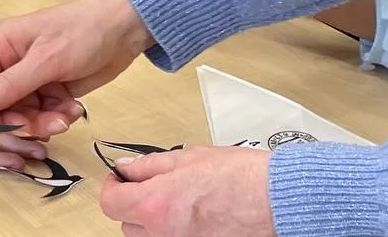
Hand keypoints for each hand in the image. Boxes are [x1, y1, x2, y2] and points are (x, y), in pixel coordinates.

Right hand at [0, 0, 153, 119]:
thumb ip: (10, 83)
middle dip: (18, 118)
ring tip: (65, 119)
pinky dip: (57, 117)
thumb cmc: (82, 32)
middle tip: (39, 126)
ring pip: (22, 112)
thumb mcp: (46, 59)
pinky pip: (43, 113)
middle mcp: (11, 62)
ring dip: (41, 121)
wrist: (126, 30)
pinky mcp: (51, 89)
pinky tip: (74, 110)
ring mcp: (32, 77)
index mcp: (1, 44)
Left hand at [100, 146, 272, 236]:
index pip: (110, 203)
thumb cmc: (240, 177)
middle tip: (151, 187)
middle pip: (127, 224)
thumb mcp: (185, 158)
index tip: (122, 178)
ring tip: (176, 202)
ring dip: (153, 221)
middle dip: (134, 204)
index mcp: (155, 205)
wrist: (277, 200)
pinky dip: (175, 232)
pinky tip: (192, 216)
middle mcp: (163, 234)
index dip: (113, 186)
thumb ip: (148, 166)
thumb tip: (126, 168)